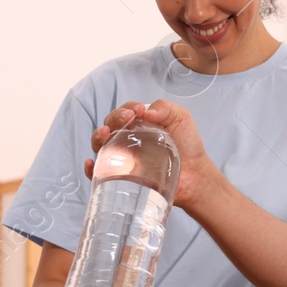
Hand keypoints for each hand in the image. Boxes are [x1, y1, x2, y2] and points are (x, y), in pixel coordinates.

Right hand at [87, 99, 217, 209]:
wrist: (195, 176)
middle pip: (109, 125)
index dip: (127, 108)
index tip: (138, 111)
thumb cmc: (189, 146)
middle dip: (113, 118)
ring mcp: (123, 158)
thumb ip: (165, 109)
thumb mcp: (181, 119)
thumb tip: (145, 111)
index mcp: (138, 124)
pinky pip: (99, 174)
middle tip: (125, 118)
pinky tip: (91, 163)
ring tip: (105, 133)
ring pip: (100, 145)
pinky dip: (91, 169)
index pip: (124, 112)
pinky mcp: (122, 178)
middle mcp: (127, 139)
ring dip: (98, 137)